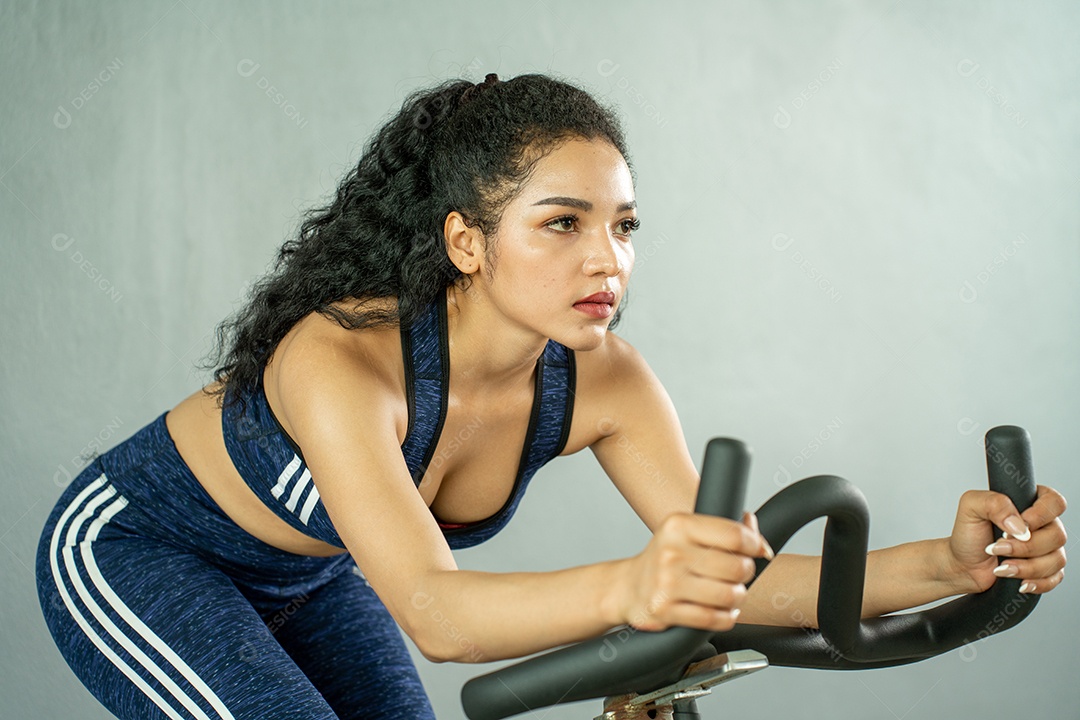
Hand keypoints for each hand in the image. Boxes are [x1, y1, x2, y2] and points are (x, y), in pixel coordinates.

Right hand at [617, 510, 773, 631]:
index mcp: (679, 526)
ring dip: (737, 597)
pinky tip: (719, 609)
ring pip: (729, 595)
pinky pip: (714, 619)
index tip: (756, 551)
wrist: (628, 587)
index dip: (754, 545)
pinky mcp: (664, 611)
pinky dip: (725, 616)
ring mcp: (666, 583)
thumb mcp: (688, 533)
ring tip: (729, 593)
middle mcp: (671, 552)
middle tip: (737, 575)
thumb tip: (752, 523)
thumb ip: (724, 528)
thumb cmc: (665, 559)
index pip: (735, 534)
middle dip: (746, 574)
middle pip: (737, 567)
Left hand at [945, 484, 1066, 594]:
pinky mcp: (1045, 570)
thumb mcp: (971, 507)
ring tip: (1002, 566)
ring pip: (1057, 559)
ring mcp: (1046, 549)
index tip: (1017, 525)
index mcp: (1029, 502)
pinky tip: (1019, 582)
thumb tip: (1020, 524)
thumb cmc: (968, 534)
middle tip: (998, 547)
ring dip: (1027, 567)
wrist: (962, 565)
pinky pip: (1055, 578)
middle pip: (1057, 535)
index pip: (1054, 502)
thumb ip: (995, 503)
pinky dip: (1036, 583)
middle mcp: (1042, 525)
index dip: (1040, 515)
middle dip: (1025, 547)